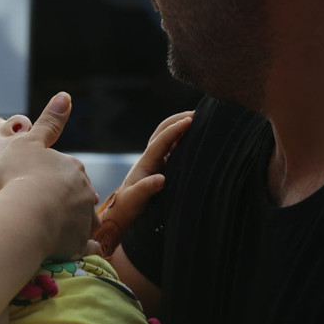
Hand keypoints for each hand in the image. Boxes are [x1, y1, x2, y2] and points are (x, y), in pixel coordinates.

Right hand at [0, 92, 99, 259]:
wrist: (24, 214)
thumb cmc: (21, 176)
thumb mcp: (30, 142)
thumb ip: (49, 121)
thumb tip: (66, 95)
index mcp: (73, 168)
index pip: (68, 170)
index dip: (52, 177)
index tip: (36, 183)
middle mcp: (85, 192)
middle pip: (79, 195)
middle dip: (66, 200)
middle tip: (42, 207)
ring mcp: (84, 219)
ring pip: (85, 220)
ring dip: (74, 223)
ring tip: (53, 230)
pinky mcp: (79, 244)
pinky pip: (84, 247)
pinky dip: (80, 248)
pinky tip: (69, 250)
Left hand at [95, 111, 192, 256]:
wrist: (123, 210)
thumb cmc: (129, 205)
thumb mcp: (136, 199)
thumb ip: (147, 188)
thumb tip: (161, 179)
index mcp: (146, 161)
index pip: (161, 140)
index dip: (175, 129)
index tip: (190, 120)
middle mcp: (150, 156)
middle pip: (163, 130)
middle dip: (178, 119)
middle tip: (198, 112)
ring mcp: (156, 159)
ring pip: (168, 136)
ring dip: (181, 125)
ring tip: (200, 119)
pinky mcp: (161, 165)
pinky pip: (173, 146)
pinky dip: (183, 138)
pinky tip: (196, 137)